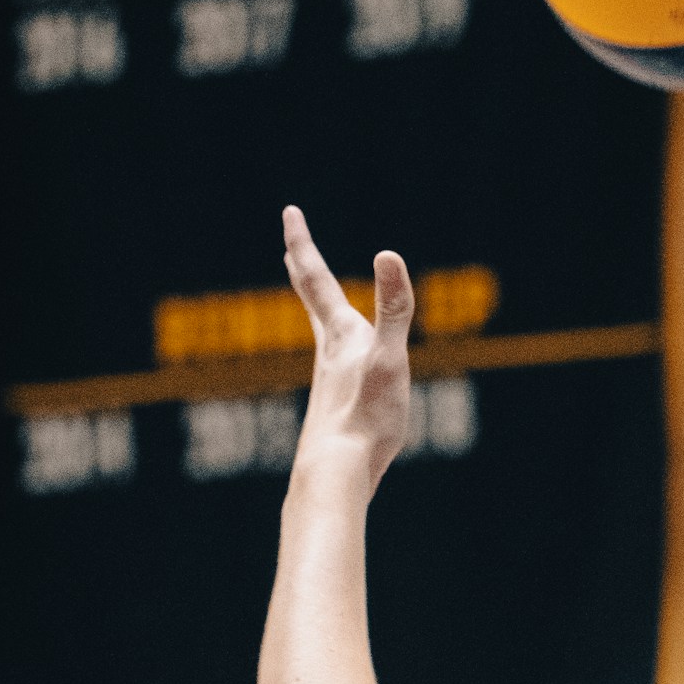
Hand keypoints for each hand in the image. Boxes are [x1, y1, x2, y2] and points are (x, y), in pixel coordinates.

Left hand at [282, 205, 413, 489]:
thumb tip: (387, 254)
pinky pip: (337, 367)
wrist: (337, 471)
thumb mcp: (389, 357)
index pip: (315, 277)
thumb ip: (394, 308)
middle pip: (311, 301)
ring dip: (319, 309)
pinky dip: (338, 350)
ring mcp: (330, 380)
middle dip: (304, 269)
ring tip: (322, 300)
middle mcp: (329, 352)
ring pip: (322, 334)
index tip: (289, 211)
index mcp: (340, 334)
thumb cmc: (365, 417)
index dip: (302, 241)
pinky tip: (346, 369)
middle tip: (292, 248)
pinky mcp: (337, 407)